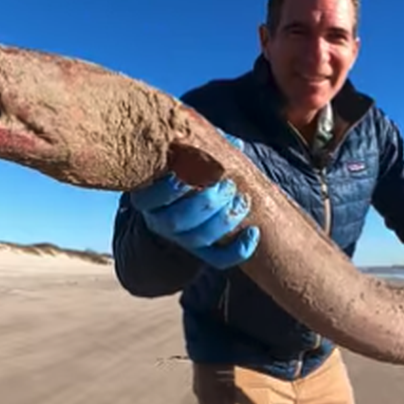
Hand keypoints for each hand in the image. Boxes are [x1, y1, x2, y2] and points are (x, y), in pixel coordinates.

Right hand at [129, 131, 259, 268]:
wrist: (182, 203)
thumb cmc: (185, 170)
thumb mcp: (185, 156)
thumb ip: (201, 146)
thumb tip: (235, 144)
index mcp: (150, 197)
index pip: (150, 198)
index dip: (167, 190)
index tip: (183, 175)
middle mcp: (161, 221)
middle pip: (177, 220)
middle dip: (204, 203)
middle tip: (227, 185)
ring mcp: (181, 239)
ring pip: (198, 238)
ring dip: (223, 220)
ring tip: (243, 200)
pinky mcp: (201, 252)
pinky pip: (218, 260)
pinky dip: (238, 250)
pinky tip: (254, 232)